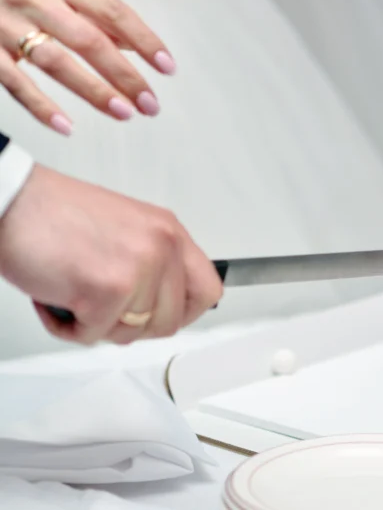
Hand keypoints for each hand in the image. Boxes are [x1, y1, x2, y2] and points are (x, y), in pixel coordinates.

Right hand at [0, 0, 174, 134]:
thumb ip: (94, 14)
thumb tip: (135, 45)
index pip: (113, 11)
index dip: (144, 40)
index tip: (167, 68)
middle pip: (89, 40)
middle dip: (125, 75)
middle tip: (151, 104)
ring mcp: (4, 24)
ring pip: (56, 62)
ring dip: (94, 91)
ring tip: (125, 113)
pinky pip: (16, 82)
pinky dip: (42, 106)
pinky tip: (67, 127)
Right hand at [0, 165, 221, 344]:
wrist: (13, 202)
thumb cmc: (56, 215)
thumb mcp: (127, 229)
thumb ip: (152, 262)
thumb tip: (163, 300)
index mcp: (169, 232)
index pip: (208, 290)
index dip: (185, 312)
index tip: (162, 316)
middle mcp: (161, 247)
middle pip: (169, 321)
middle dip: (131, 325)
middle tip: (101, 307)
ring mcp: (138, 268)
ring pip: (131, 333)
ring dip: (96, 324)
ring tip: (75, 294)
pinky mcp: (107, 289)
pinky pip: (93, 335)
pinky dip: (67, 327)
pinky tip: (55, 297)